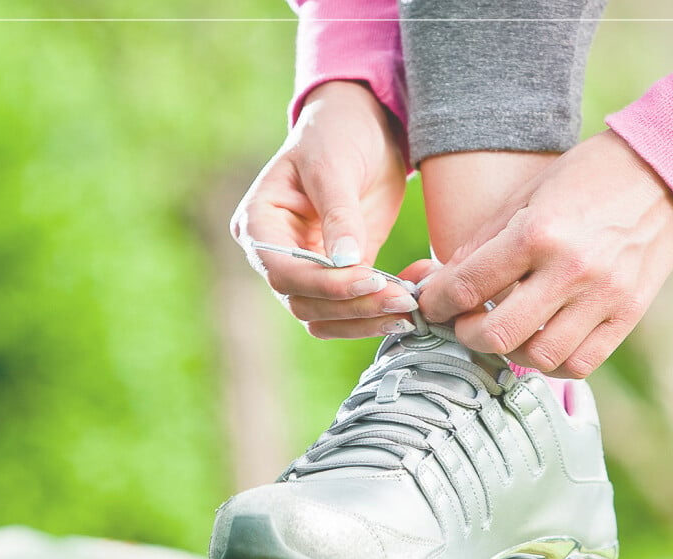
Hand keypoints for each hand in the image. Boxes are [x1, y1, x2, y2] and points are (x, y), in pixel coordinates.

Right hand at [230, 81, 415, 338]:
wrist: (365, 126)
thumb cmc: (337, 134)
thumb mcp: (335, 166)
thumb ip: (339, 215)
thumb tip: (346, 264)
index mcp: (259, 224)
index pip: (282, 271)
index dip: (323, 284)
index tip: (371, 280)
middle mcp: (275, 254)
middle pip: (304, 302)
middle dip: (353, 305)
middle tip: (404, 299)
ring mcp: (306, 269)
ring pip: (326, 316)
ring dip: (367, 318)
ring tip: (411, 305)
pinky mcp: (339, 276)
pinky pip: (351, 308)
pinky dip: (379, 312)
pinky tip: (413, 296)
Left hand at [418, 130, 672, 377]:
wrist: (664, 169)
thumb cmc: (586, 177)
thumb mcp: (524, 195)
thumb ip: (482, 243)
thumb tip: (443, 283)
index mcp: (537, 233)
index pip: (468, 287)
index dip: (438, 304)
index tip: (431, 306)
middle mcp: (570, 270)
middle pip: (498, 334)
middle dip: (467, 335)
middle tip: (463, 323)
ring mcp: (604, 296)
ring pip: (540, 356)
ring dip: (510, 351)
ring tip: (504, 332)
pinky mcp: (629, 313)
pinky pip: (581, 363)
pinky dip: (553, 361)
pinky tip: (542, 340)